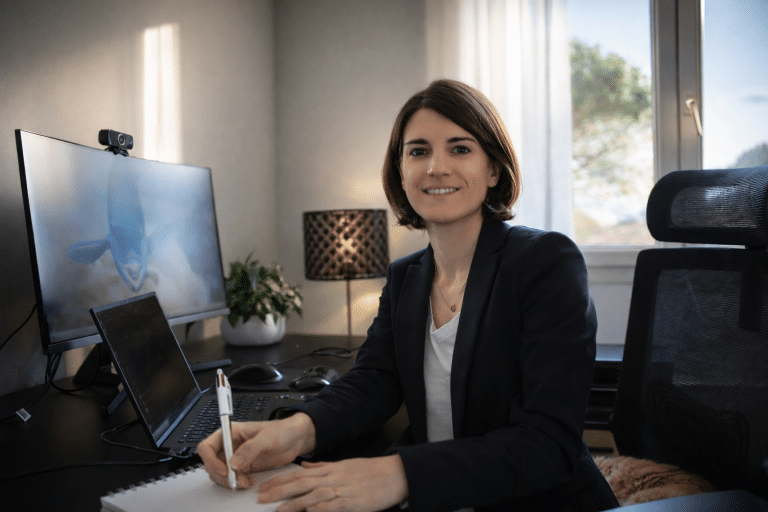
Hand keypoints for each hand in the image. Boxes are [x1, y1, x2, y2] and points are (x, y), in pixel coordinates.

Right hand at [197, 413, 316, 489]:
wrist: (296, 439)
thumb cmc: (282, 430)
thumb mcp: (267, 437)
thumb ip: (250, 449)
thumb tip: (233, 463)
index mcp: (231, 432)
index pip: (207, 446)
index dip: (210, 460)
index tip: (223, 470)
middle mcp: (230, 445)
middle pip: (211, 463)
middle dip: (221, 475)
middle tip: (236, 481)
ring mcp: (236, 457)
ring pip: (220, 474)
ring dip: (230, 481)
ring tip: (246, 482)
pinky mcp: (244, 467)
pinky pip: (232, 478)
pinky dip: (238, 483)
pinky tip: (250, 481)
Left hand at [258, 455, 408, 511]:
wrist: (395, 474)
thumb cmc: (372, 471)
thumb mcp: (345, 465)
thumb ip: (323, 467)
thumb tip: (305, 466)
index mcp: (331, 470)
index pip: (299, 474)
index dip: (280, 480)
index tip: (265, 485)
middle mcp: (333, 478)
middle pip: (301, 483)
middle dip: (279, 491)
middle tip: (261, 497)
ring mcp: (342, 490)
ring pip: (313, 495)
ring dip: (294, 503)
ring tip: (278, 510)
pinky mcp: (352, 502)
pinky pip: (332, 506)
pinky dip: (319, 508)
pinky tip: (308, 511)